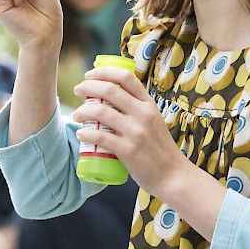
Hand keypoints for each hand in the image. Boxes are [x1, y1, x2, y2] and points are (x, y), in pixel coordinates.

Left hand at [71, 67, 190, 197]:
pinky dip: (86, 134)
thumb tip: (112, 101)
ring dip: (82, 111)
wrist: (173, 176)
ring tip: (76, 115)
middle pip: (110, 90)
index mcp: (149, 105)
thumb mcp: (154, 121)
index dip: (104, 72)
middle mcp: (143, 114)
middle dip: (88, 86)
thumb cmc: (160, 150)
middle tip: (77, 90)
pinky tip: (81, 134)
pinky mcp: (128, 150)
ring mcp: (136, 132)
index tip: (89, 75)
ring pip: (101, 111)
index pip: (126, 77)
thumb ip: (138, 110)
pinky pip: (100, 137)